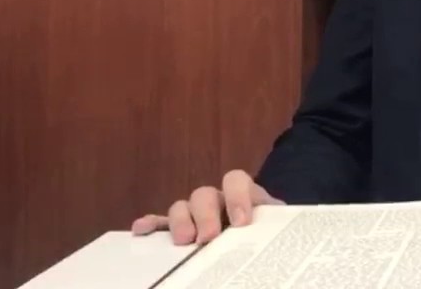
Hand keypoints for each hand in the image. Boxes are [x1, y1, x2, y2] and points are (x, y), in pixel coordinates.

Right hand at [130, 169, 282, 244]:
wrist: (266, 237)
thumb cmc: (268, 231)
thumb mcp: (274, 225)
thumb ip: (272, 224)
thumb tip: (279, 239)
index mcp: (244, 194)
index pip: (236, 180)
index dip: (237, 197)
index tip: (241, 222)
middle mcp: (217, 199)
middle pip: (204, 194)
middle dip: (205, 215)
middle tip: (208, 238)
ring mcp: (196, 212)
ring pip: (182, 206)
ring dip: (180, 221)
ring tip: (184, 241)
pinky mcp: (181, 228)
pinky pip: (162, 222)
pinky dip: (152, 224)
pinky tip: (141, 230)